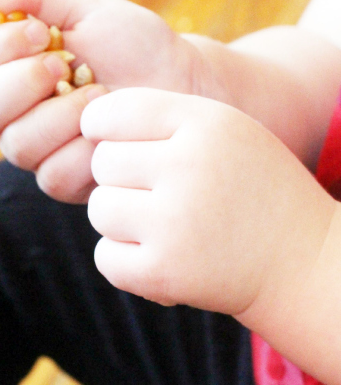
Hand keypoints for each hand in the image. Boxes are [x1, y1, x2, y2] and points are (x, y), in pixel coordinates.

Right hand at [0, 0, 204, 202]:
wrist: (182, 83)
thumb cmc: (135, 45)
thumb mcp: (90, 9)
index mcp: (12, 67)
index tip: (39, 32)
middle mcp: (15, 111)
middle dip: (21, 83)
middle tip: (62, 65)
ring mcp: (37, 149)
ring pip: (18, 144)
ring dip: (61, 116)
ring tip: (100, 93)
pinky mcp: (63, 181)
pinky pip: (53, 175)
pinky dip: (85, 149)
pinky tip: (109, 130)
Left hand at [81, 88, 335, 322]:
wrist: (301, 262)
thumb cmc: (250, 188)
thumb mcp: (223, 132)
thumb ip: (160, 118)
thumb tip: (84, 124)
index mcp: (204, 123)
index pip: (113, 112)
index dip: (103, 129)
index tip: (116, 144)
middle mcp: (188, 167)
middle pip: (102, 163)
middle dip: (120, 179)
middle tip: (157, 194)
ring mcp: (174, 222)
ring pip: (99, 208)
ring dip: (121, 220)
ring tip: (163, 225)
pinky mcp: (163, 273)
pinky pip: (104, 256)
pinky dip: (125, 261)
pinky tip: (160, 256)